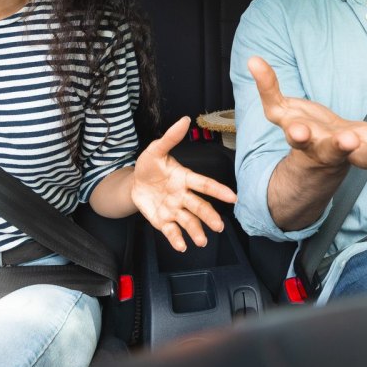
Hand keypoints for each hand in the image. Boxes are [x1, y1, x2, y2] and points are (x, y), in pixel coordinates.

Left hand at [132, 116, 237, 251]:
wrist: (133, 184)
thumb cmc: (149, 166)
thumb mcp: (155, 150)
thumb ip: (170, 138)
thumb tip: (184, 119)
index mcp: (185, 178)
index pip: (204, 185)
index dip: (218, 190)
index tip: (233, 198)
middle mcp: (183, 196)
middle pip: (199, 206)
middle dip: (209, 217)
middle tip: (218, 227)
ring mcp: (174, 210)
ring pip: (188, 222)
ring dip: (196, 232)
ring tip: (202, 241)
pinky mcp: (164, 221)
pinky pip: (172, 231)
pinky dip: (177, 239)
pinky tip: (182, 246)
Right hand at [248, 56, 366, 173]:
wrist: (322, 159)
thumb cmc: (303, 130)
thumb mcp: (280, 111)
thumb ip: (268, 87)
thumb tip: (253, 60)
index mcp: (306, 140)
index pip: (300, 138)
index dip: (299, 134)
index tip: (297, 132)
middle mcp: (331, 149)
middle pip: (338, 151)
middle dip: (343, 146)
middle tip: (350, 141)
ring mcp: (357, 149)